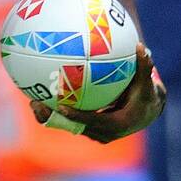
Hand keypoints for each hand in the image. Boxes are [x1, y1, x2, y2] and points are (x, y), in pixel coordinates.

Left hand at [31, 42, 165, 143]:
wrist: (147, 112)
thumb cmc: (146, 96)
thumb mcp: (147, 83)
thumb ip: (144, 67)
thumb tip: (141, 47)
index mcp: (116, 124)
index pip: (93, 121)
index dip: (76, 116)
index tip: (61, 107)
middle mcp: (103, 133)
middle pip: (74, 127)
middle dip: (54, 118)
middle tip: (36, 105)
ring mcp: (95, 133)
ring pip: (69, 126)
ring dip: (50, 117)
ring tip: (33, 102)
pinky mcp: (89, 129)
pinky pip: (70, 122)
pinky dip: (57, 113)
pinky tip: (43, 98)